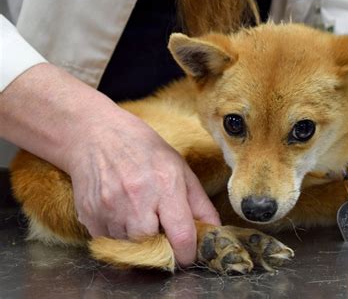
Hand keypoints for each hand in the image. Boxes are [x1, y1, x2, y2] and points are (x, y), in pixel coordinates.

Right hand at [66, 108, 219, 266]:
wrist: (96, 134)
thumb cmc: (144, 150)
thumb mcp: (180, 169)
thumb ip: (200, 204)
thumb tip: (215, 232)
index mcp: (166, 185)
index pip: (182, 236)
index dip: (188, 253)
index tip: (188, 254)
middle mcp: (137, 199)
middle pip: (153, 247)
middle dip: (161, 247)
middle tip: (161, 232)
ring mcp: (110, 208)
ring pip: (129, 248)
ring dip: (138, 242)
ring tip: (139, 217)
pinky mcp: (90, 214)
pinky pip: (108, 242)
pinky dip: (118, 236)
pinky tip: (121, 214)